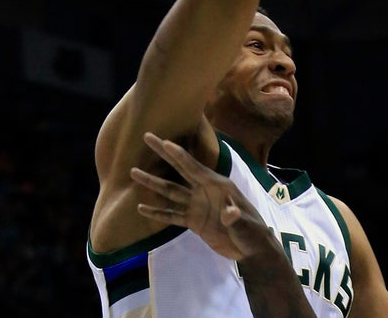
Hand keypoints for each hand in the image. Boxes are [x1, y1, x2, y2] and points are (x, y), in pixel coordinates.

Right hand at [130, 132, 275, 260]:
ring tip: (134, 172)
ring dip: (153, 182)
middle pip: (179, 170)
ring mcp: (198, 205)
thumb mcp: (245, 225)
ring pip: (171, 192)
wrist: (251, 250)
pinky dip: (157, 212)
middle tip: (147, 137)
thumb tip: (230, 213)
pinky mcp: (194, 221)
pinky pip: (172, 215)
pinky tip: (140, 208)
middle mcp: (205, 191)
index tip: (165, 142)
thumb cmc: (253, 232)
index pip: (195, 168)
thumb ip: (235, 218)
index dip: (180, 155)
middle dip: (163, 154)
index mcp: (218, 186)